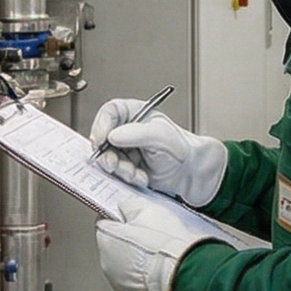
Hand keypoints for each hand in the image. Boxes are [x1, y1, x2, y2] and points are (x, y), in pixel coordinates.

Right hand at [87, 99, 226, 207]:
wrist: (188, 172)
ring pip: (107, 158)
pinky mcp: (125, 166)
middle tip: (115, 164)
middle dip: (109, 155)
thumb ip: (136, 133)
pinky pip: (115, 173)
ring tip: (135, 172)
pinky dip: (127, 178)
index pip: (110, 112)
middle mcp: (126, 131)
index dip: (101, 125)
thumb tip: (113, 135)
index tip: (101, 140)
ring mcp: (124, 149)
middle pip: (103, 138)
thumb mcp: (159, 135)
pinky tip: (141, 177)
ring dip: (120, 169)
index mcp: (134, 114)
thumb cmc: (179, 148)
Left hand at [95, 199, 214, 290]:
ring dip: (137, 260)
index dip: (120, 218)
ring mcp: (121, 284)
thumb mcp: (147, 208)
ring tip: (159, 253)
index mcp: (106, 240)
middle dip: (130, 239)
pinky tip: (161, 268)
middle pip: (115, 245)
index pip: (104, 222)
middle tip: (152, 235)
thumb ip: (129, 205)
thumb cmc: (166, 243)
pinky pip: (137, 282)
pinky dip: (146, 276)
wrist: (185, 271)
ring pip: (126, 266)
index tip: (132, 217)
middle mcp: (108, 265)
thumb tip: (125, 206)